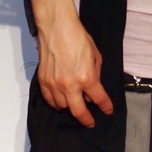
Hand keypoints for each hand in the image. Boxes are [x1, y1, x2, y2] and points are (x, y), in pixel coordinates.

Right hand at [36, 6, 114, 126]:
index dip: (105, 107)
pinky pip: (49, 100)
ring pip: (63, 106)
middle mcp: (70, 85)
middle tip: (90, 123)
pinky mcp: (43, 81)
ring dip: (70, 107)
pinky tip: (61, 101)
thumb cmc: (78, 38)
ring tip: (75, 104)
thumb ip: (96, 75)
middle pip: (78, 111)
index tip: (107, 111)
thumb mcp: (95, 55)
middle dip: (86, 119)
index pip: (99, 99)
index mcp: (86, 78)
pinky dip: (56, 103)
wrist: (57, 28)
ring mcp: (54, 84)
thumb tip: (92, 91)